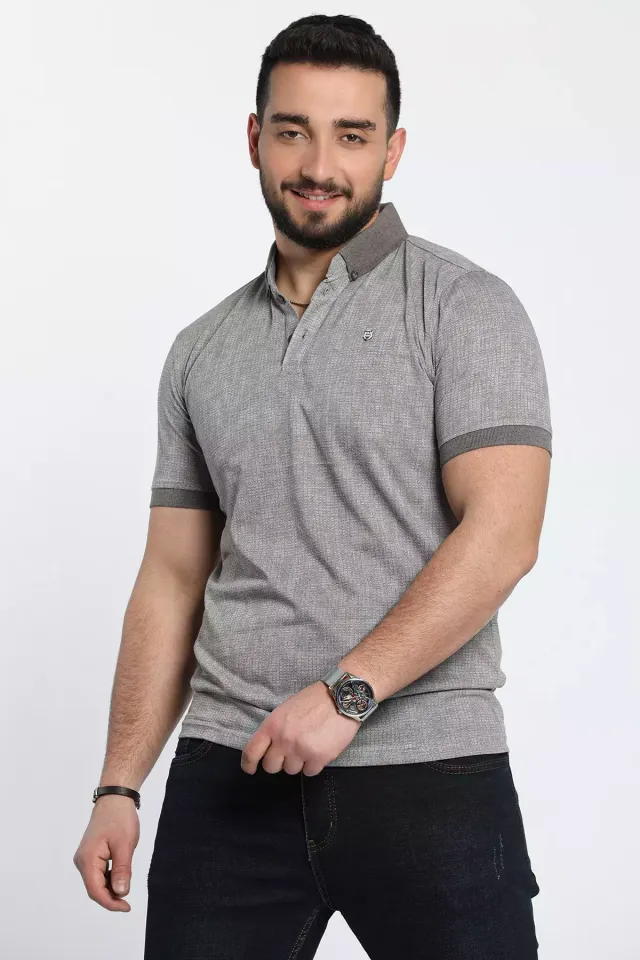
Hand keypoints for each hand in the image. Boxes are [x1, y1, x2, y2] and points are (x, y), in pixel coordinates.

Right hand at [73, 794, 139, 910]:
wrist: (115, 798)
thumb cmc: (120, 818)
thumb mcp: (125, 845)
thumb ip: (122, 870)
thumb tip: (121, 893)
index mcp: (87, 859)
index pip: (95, 890)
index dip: (110, 903)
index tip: (126, 907)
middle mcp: (82, 860)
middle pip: (94, 888)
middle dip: (111, 897)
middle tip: (128, 903)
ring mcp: (85, 857)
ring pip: (96, 881)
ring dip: (110, 888)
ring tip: (126, 888)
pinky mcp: (91, 854)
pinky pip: (98, 873)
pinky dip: (109, 879)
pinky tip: (121, 878)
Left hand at [240, 681, 360, 775]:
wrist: (341, 697)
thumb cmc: (314, 700)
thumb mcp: (286, 710)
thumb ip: (276, 729)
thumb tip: (271, 748)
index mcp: (273, 725)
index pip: (252, 751)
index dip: (248, 764)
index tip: (250, 769)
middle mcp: (284, 740)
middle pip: (271, 766)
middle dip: (278, 762)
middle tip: (289, 753)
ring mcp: (301, 750)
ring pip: (291, 770)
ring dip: (298, 762)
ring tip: (309, 746)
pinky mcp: (319, 758)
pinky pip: (310, 772)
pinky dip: (314, 764)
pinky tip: (319, 750)